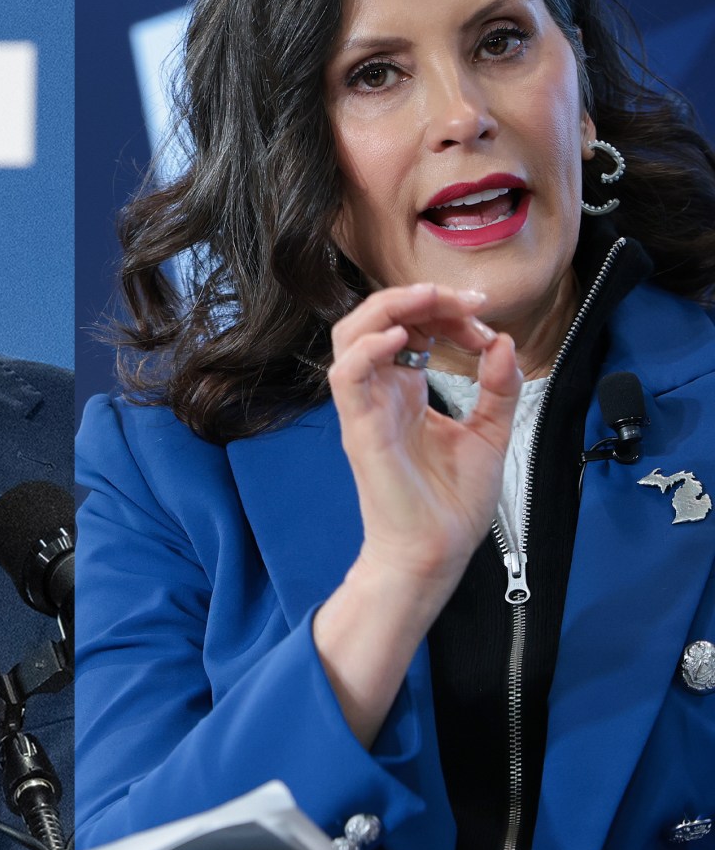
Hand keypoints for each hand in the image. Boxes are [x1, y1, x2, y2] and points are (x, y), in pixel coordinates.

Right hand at [328, 283, 519, 594]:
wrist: (435, 552)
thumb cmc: (451, 503)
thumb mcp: (490, 432)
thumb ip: (498, 387)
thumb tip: (503, 342)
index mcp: (404, 391)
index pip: (410, 327)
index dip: (445, 310)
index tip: (484, 319)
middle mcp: (380, 393)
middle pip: (374, 320)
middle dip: (418, 297)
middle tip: (465, 301)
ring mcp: (366, 409)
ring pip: (349, 336)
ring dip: (387, 308)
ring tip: (428, 300)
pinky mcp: (360, 429)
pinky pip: (346, 376)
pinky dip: (367, 349)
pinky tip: (401, 339)